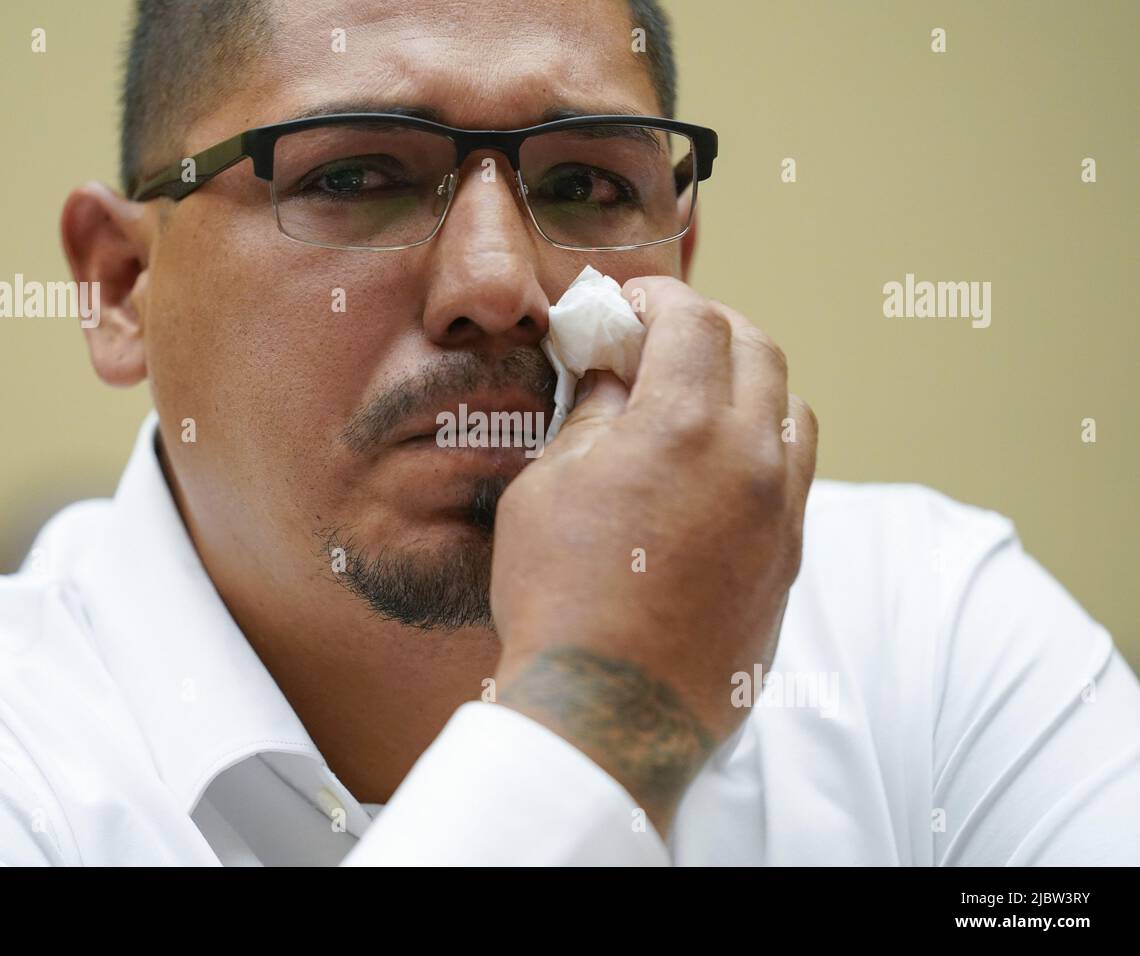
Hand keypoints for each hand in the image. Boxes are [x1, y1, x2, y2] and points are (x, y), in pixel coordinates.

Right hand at [491, 276, 817, 835]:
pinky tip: (715, 467)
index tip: (628, 303)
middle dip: (709, 327)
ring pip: (789, 408)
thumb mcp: (548, 487)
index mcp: (685, 424)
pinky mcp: (790, 559)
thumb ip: (593, 414)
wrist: (611, 714)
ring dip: (747, 382)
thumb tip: (618, 373)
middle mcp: (751, 458)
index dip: (657, 296)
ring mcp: (782, 512)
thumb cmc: (561, 599)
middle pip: (757, 349)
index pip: (693, 318)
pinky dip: (762, 443)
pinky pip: (794, 473)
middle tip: (661, 338)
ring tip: (697, 400)